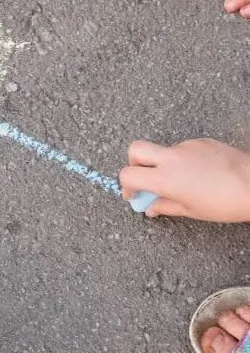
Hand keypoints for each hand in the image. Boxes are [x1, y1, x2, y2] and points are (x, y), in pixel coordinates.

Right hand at [120, 138, 249, 220]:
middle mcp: (171, 158)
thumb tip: (151, 208)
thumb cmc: (226, 203)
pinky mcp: (200, 141)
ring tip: (184, 181)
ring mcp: (185, 147)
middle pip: (135, 149)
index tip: (133, 194)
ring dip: (164, 163)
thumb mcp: (191, 211)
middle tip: (145, 177)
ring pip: (162, 150)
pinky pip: (183, 149)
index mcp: (165, 179)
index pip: (128, 175)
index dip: (126, 185)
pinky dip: (184, 160)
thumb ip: (164, 206)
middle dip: (134, 163)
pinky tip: (200, 173)